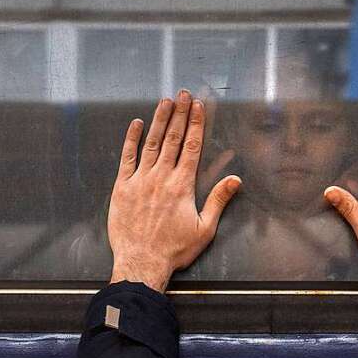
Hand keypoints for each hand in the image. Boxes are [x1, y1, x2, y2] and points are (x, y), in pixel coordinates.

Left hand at [108, 89, 241, 292]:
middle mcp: (161, 177)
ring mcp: (140, 180)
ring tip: (165, 101)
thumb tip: (235, 180)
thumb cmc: (173, 250)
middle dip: (179, 114)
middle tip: (183, 94)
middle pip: (172, 139)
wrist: (141, 263)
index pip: (191, 147)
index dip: (196, 124)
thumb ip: (218, 201)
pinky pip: (127, 158)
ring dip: (159, 120)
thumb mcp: (204, 229)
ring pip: (151, 143)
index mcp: (182, 186)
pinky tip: (136, 124)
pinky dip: (132, 140)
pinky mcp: (122, 188)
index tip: (198, 106)